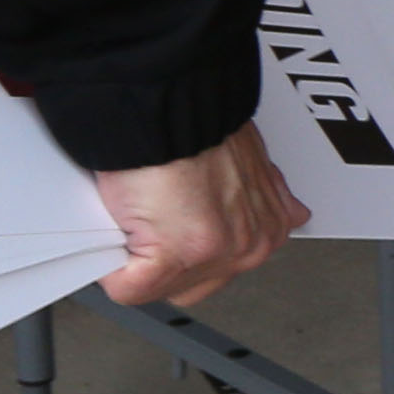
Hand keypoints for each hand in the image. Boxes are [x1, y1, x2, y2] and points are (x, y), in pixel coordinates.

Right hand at [91, 122, 308, 312]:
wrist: (171, 105)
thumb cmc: (196, 127)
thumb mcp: (250, 165)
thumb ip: (260, 196)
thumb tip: (280, 208)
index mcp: (269, 229)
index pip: (221, 270)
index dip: (184, 249)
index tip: (170, 225)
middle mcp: (248, 247)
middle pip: (192, 285)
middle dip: (167, 261)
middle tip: (153, 222)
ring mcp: (213, 254)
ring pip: (160, 288)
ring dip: (140, 259)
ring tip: (139, 218)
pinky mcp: (173, 256)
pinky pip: (129, 287)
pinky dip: (113, 266)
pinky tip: (119, 230)